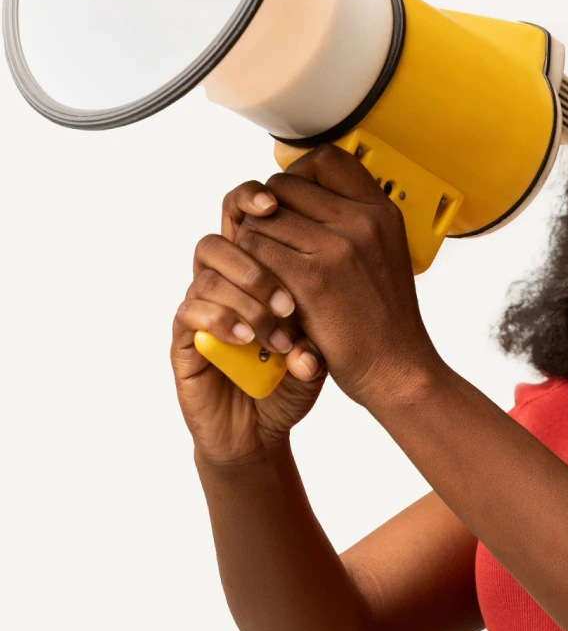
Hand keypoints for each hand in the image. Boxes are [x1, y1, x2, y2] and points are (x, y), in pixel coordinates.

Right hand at [172, 182, 326, 465]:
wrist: (261, 429)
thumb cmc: (290, 382)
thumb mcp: (319, 351)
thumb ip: (319, 325)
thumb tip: (312, 328)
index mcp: (259, 272)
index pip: (250, 219)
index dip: (258, 201)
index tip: (277, 206)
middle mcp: (227, 283)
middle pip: (223, 236)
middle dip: (257, 254)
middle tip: (289, 295)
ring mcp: (203, 307)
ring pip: (209, 272)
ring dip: (248, 298)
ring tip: (279, 329)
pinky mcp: (184, 337)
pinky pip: (192, 311)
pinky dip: (223, 320)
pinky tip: (248, 340)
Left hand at [230, 144, 441, 409]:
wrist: (398, 369)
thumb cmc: (386, 323)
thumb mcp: (385, 256)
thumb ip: (353, 225)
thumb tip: (305, 200)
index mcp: (381, 213)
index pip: (326, 159)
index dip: (298, 174)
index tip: (290, 200)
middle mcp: (361, 222)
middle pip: (283, 188)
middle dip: (266, 215)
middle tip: (269, 244)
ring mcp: (337, 248)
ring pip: (261, 220)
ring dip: (253, 245)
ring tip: (266, 272)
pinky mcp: (313, 279)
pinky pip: (256, 252)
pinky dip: (251, 272)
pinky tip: (266, 292)